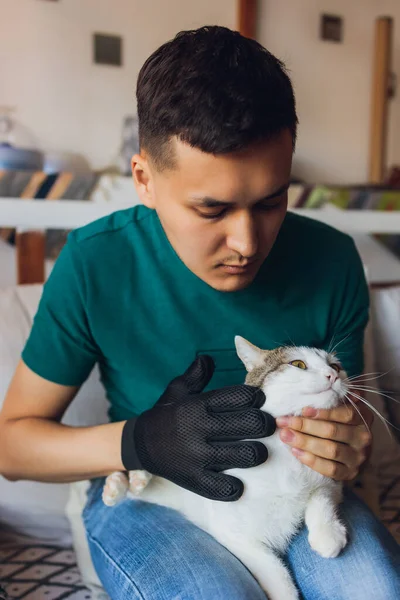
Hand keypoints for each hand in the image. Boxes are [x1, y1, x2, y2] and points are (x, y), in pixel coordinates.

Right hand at [121, 355, 275, 500]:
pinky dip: (236, 486)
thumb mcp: (177, 390)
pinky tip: (238, 479)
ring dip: (258, 453)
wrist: (138, 444)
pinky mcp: (193, 479)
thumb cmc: (166, 414)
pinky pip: (225, 487)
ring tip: (258, 451)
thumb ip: (196, 374)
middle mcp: (198, 428)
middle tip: (266, 426)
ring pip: (245, 454)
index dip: (256, 398)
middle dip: (266, 424)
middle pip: (251, 423)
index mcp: (198, 404)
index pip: (240, 396)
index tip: (258, 401)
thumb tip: (209, 357)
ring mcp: (197, 455)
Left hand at [276, 401, 372, 480]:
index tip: (302, 409)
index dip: (323, 412)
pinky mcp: (350, 473)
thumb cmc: (342, 425)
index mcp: (363, 418)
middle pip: (332, 431)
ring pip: (330, 450)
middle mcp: (363, 437)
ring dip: (304, 442)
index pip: (344, 413)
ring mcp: (357, 457)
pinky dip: (311, 460)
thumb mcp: (342, 409)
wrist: (353, 454)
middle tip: (283, 422)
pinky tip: (295, 452)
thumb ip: (335, 398)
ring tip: (285, 435)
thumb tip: (327, 379)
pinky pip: (330, 469)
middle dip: (305, 425)